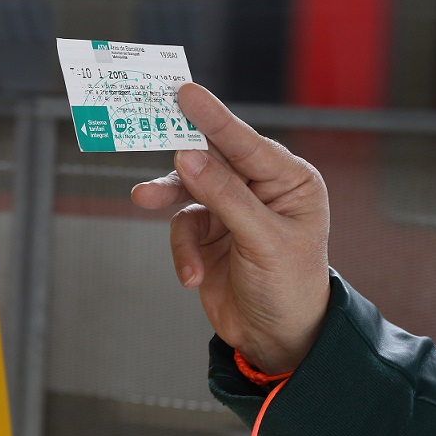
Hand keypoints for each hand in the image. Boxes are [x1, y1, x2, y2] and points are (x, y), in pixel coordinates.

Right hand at [130, 83, 330, 373]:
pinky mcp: (207, 235)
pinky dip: (181, 249)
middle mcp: (260, 188)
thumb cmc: (291, 289)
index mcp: (289, 180)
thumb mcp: (263, 241)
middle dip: (182, 153)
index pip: (246, 141)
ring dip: (169, 199)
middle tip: (148, 127)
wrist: (276, 341)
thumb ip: (225, 196)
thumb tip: (189, 157)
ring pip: (188, 188)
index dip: (213, 117)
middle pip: (212, 156)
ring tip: (144, 199)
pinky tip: (190, 274)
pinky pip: (181, 226)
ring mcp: (231, 210)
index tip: (186, 93)